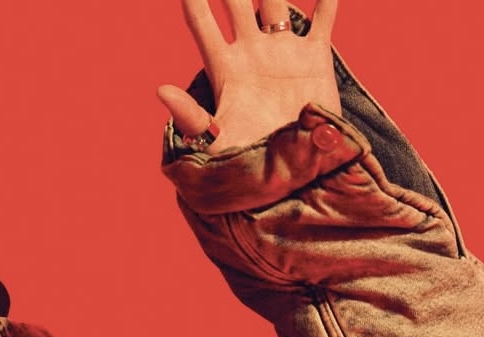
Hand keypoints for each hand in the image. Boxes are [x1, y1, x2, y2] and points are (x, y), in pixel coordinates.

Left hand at [158, 0, 339, 152]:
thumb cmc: (250, 164)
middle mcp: (251, 53)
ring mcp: (282, 52)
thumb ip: (190, 116)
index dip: (193, 1)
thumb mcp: (216, 141)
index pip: (202, 25)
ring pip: (276, 1)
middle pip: (235, 2)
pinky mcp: (315, 57)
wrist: (295, 173)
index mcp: (225, 70)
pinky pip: (323, 17)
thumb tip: (160, 89)